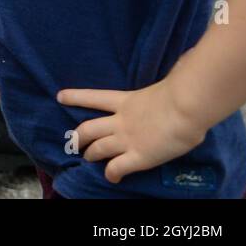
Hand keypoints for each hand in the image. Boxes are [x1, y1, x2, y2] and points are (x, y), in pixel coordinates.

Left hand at [58, 79, 207, 183]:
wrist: (185, 107)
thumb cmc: (182, 92)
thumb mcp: (165, 87)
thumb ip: (162, 85)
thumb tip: (181, 67)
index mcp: (126, 101)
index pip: (94, 97)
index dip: (75, 97)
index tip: (59, 96)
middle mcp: (121, 121)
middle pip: (89, 128)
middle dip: (79, 136)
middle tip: (74, 141)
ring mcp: (127, 139)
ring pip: (99, 148)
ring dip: (92, 154)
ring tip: (89, 158)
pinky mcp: (139, 156)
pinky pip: (118, 167)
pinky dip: (112, 173)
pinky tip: (112, 178)